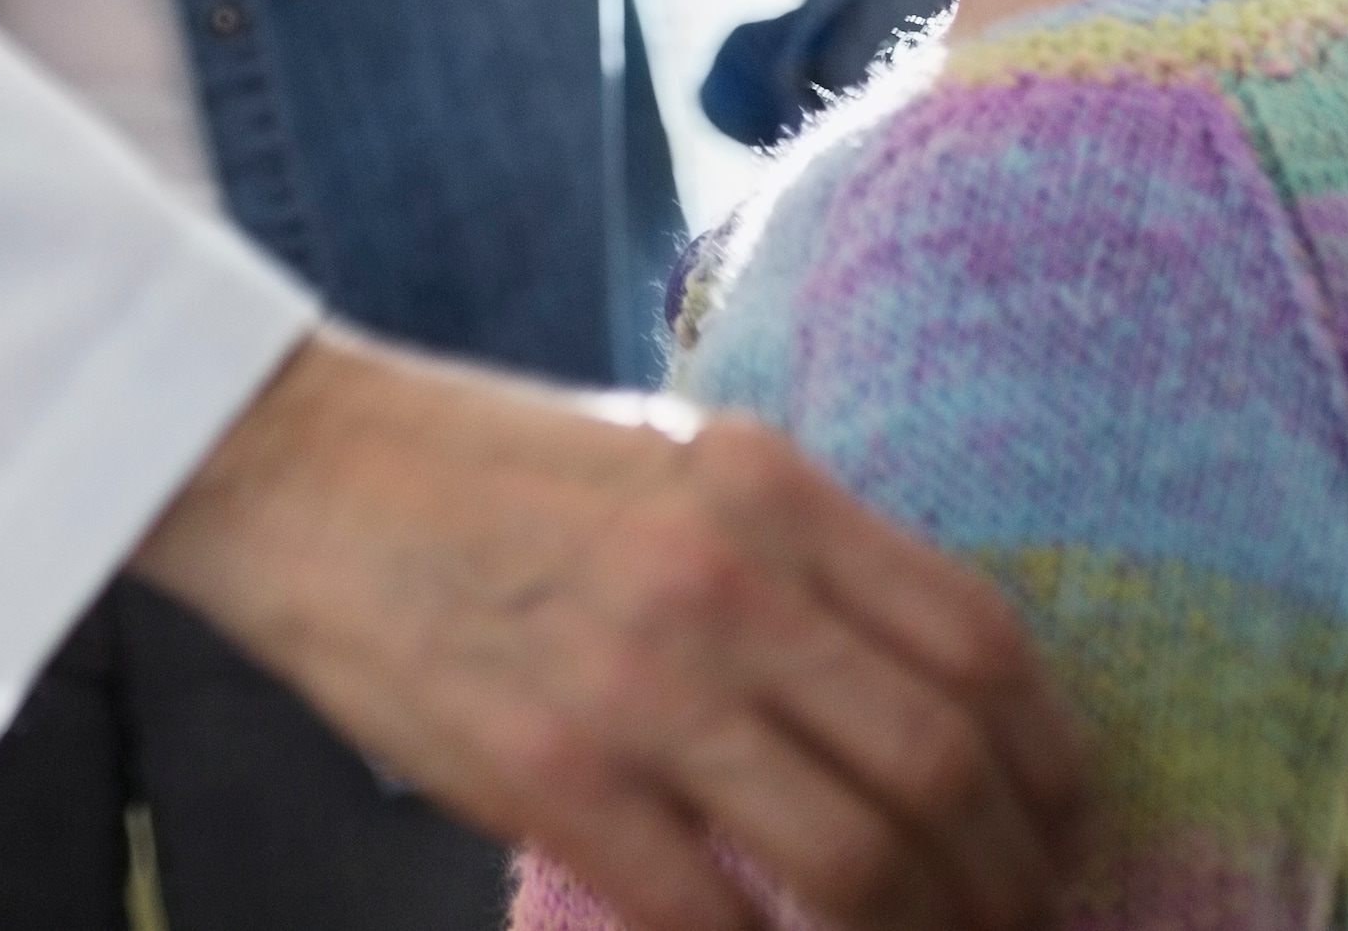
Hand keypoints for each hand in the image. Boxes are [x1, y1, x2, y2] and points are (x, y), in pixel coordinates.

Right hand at [136, 331, 1084, 930]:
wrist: (292, 464)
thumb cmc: (477, 469)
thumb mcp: (669, 463)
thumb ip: (790, 557)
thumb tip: (905, 693)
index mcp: (768, 489)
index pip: (980, 645)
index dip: (1049, 765)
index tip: (1055, 825)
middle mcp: (727, 578)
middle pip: (940, 768)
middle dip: (1002, 879)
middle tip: (1004, 923)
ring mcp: (639, 682)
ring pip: (855, 861)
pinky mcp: (550, 774)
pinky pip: (715, 917)